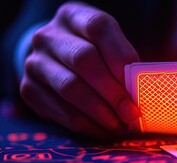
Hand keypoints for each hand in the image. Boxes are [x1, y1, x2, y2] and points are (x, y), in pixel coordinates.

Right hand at [20, 1, 139, 137]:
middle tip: (131, 112)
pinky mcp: (29, 90)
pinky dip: (88, 125)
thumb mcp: (108, 45)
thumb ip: (125, 62)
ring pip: (71, 88)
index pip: (99, 28)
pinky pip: (62, 112)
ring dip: (101, 112)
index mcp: (74, 16)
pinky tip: (104, 130)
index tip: (137, 82)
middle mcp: (50, 36)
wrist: (55, 61)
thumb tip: (145, 92)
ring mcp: (35, 62)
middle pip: (84, 60)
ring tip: (120, 125)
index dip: (120, 56)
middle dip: (113, 91)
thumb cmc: (94, 54)